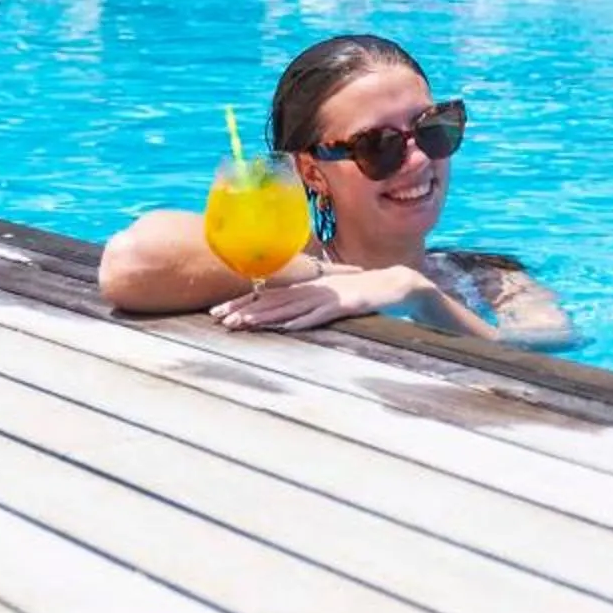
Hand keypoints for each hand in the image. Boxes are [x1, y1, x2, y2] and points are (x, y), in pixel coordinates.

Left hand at [212, 265, 432, 330]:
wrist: (394, 285)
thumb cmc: (361, 294)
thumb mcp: (328, 299)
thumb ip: (307, 306)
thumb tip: (282, 320)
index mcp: (306, 288)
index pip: (268, 296)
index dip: (242, 303)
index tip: (218, 313)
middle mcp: (312, 290)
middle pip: (273, 300)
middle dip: (244, 310)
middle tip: (219, 320)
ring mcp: (328, 297)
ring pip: (290, 307)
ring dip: (266, 316)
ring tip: (243, 324)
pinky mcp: (344, 305)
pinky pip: (321, 314)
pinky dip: (304, 321)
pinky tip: (287, 327)